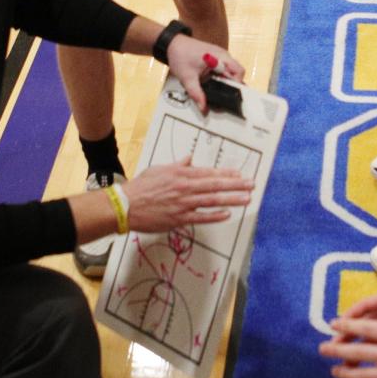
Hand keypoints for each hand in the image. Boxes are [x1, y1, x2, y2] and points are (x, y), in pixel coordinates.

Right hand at [123, 158, 252, 232]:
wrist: (125, 205)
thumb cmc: (141, 187)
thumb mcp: (159, 169)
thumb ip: (177, 165)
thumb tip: (189, 159)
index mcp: (181, 174)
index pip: (209, 173)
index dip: (227, 174)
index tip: (240, 174)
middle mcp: (185, 187)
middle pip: (215, 185)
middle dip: (236, 185)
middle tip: (251, 185)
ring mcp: (183, 203)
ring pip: (212, 200)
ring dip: (231, 199)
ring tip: (246, 199)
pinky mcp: (179, 218)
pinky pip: (201, 217)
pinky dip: (215, 216)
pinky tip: (227, 214)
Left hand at [166, 35, 245, 112]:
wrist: (172, 43)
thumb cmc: (180, 54)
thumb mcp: (188, 78)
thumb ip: (196, 94)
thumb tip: (203, 107)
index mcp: (220, 57)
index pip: (239, 72)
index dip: (237, 85)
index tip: (229, 94)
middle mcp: (223, 55)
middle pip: (236, 73)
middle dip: (230, 86)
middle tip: (222, 96)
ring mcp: (220, 56)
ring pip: (230, 72)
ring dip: (225, 82)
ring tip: (216, 90)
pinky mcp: (215, 58)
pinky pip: (224, 69)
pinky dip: (220, 78)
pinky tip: (212, 83)